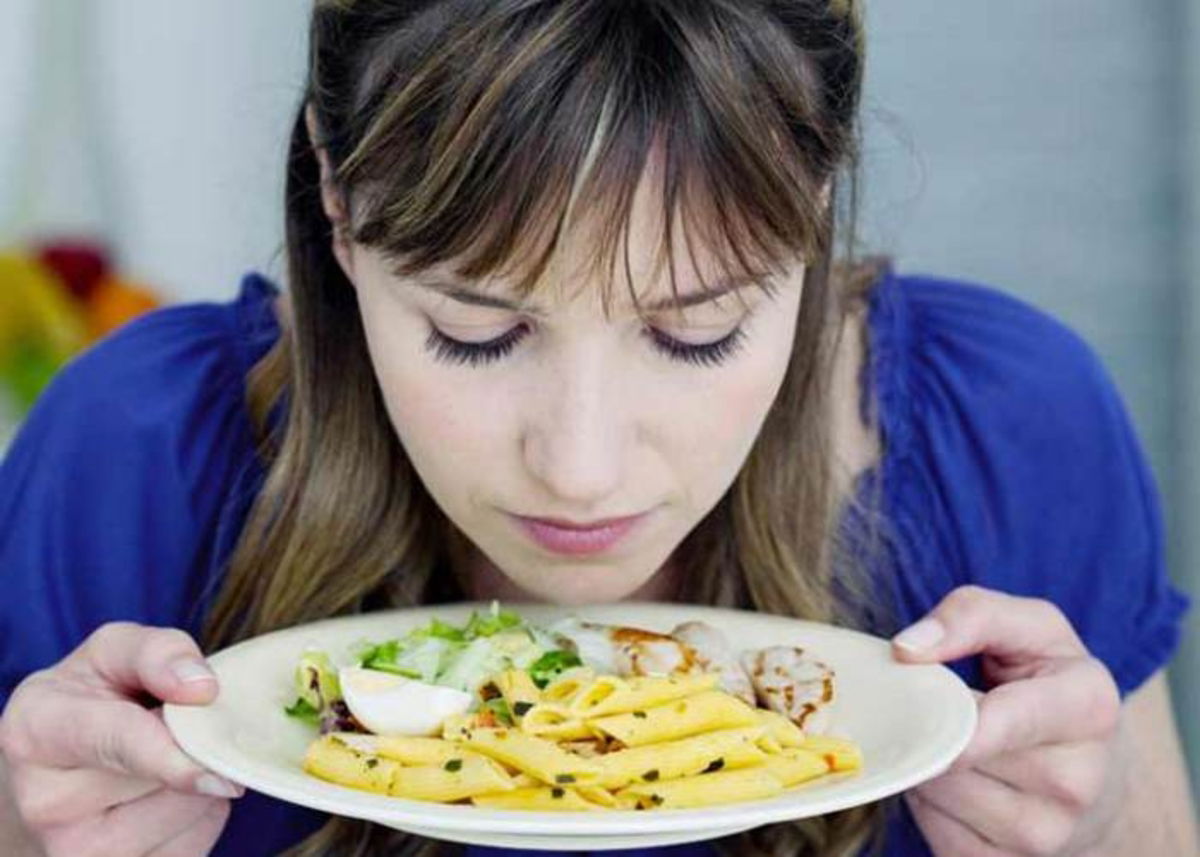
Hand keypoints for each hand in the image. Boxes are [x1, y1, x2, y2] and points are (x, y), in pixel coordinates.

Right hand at [0, 622, 243, 856]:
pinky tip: (165, 797)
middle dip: (194, 746)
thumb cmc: (91, 701)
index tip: (218, 764)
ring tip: (164, 762)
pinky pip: (196, 843)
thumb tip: (203, 690)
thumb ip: (158, 652)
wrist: (51, 775)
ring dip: (203, 781)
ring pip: (190, 812)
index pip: (117, 740)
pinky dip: (201, 816)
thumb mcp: (113, 653)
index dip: (174, 752)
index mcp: (37, 730)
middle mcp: (46, 802)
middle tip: (177, 726)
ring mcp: (75, 854)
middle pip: (166, 778)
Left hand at [893, 586, 1121, 856]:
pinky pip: (939, 836)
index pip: (1000, 717)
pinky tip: (955, 783)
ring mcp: (1052, 834)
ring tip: (952, 743)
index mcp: (1090, 705)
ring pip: (940, 795)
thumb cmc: (1046, 678)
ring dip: (924, 765)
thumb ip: (968, 616)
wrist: (1091, 761)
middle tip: (938, 708)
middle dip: (931, 726)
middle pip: (957, 755)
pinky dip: (929, 807)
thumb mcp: (1025, 625)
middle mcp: (1081, 779)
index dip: (945, 705)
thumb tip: (907, 651)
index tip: (913, 678)